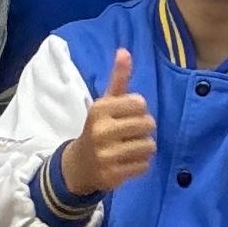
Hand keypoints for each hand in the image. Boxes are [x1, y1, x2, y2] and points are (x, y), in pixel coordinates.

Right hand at [59, 49, 155, 196]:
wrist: (79, 165)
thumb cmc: (99, 127)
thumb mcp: (106, 102)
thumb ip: (119, 78)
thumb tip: (125, 51)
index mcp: (99, 109)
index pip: (140, 103)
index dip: (139, 109)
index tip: (128, 114)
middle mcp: (101, 131)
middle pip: (147, 124)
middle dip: (144, 128)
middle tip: (131, 132)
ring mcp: (106, 155)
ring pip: (148, 146)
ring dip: (144, 147)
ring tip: (131, 147)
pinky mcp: (112, 175)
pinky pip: (144, 165)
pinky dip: (141, 164)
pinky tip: (128, 161)